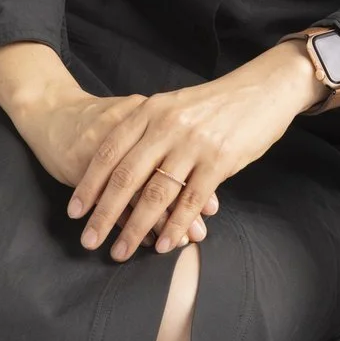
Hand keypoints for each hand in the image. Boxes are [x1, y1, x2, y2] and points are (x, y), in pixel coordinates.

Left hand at [61, 43, 320, 260]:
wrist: (265, 88)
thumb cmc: (217, 103)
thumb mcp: (175, 105)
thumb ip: (148, 129)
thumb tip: (121, 168)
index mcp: (151, 110)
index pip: (109, 151)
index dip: (89, 183)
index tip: (74, 211)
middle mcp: (167, 126)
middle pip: (126, 177)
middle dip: (104, 213)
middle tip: (88, 240)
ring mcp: (193, 143)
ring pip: (155, 193)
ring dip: (135, 228)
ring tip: (120, 252)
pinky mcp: (220, 160)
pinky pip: (191, 200)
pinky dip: (175, 226)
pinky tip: (164, 245)